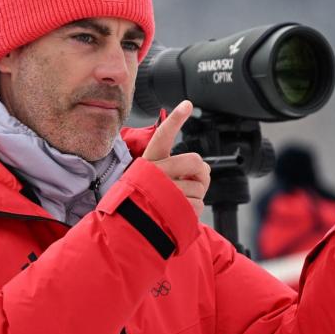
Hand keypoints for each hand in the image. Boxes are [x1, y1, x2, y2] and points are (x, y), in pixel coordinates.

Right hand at [142, 101, 211, 216]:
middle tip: (194, 180)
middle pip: (195, 161)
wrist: (129, 229)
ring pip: (200, 187)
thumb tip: (205, 168)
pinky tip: (178, 212)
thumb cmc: (145, 199)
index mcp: (149, 161)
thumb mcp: (154, 177)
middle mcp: (155, 173)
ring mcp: (165, 192)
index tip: (187, 104)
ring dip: (196, 196)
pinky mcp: (174, 210)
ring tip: (178, 202)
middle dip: (200, 172)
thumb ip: (178, 167)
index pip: (162, 136)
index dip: (175, 119)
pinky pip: (199, 205)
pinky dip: (194, 210)